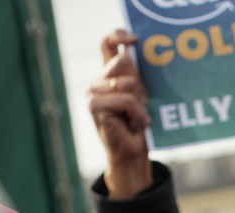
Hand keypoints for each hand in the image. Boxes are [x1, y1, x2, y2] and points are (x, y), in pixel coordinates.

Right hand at [88, 29, 152, 198]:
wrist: (132, 154)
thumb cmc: (138, 126)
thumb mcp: (141, 96)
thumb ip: (134, 75)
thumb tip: (129, 52)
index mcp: (109, 75)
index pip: (107, 44)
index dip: (117, 36)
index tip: (133, 40)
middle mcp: (98, 81)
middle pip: (123, 63)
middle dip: (140, 85)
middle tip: (142, 105)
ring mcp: (92, 92)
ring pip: (126, 83)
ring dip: (140, 103)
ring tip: (139, 117)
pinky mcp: (93, 106)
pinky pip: (125, 99)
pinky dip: (137, 113)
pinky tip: (137, 124)